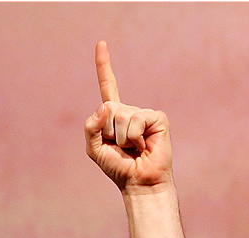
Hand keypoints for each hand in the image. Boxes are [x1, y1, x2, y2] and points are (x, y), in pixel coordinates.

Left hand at [85, 41, 172, 189]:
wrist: (139, 182)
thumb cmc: (118, 168)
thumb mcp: (94, 149)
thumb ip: (90, 127)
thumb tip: (106, 106)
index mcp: (113, 115)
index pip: (108, 86)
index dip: (104, 66)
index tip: (101, 43)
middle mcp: (129, 110)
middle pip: (109, 109)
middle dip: (109, 133)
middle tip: (122, 148)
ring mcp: (144, 113)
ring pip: (121, 116)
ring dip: (122, 139)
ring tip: (133, 149)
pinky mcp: (157, 118)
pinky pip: (136, 121)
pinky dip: (134, 138)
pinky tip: (143, 147)